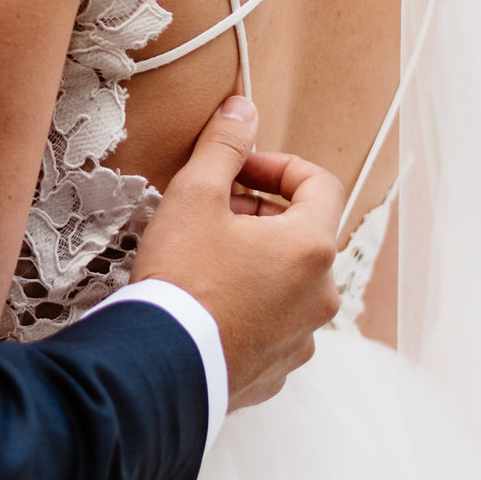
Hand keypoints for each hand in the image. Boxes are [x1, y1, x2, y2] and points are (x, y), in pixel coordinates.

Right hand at [132, 97, 343, 409]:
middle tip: (209, 212)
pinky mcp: (277, 370)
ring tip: (203, 259)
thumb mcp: (195, 196)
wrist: (159, 369)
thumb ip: (224, 146)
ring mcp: (302, 338)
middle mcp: (321, 295)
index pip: (319, 184)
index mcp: (312, 247)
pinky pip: (272, 325)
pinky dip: (248, 306)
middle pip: (302, 234)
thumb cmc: (181, 279)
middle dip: (258, 214)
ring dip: (254, 261)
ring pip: (288, 282)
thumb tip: (243, 109)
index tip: (238, 170)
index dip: (277, 166)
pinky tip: (206, 305)